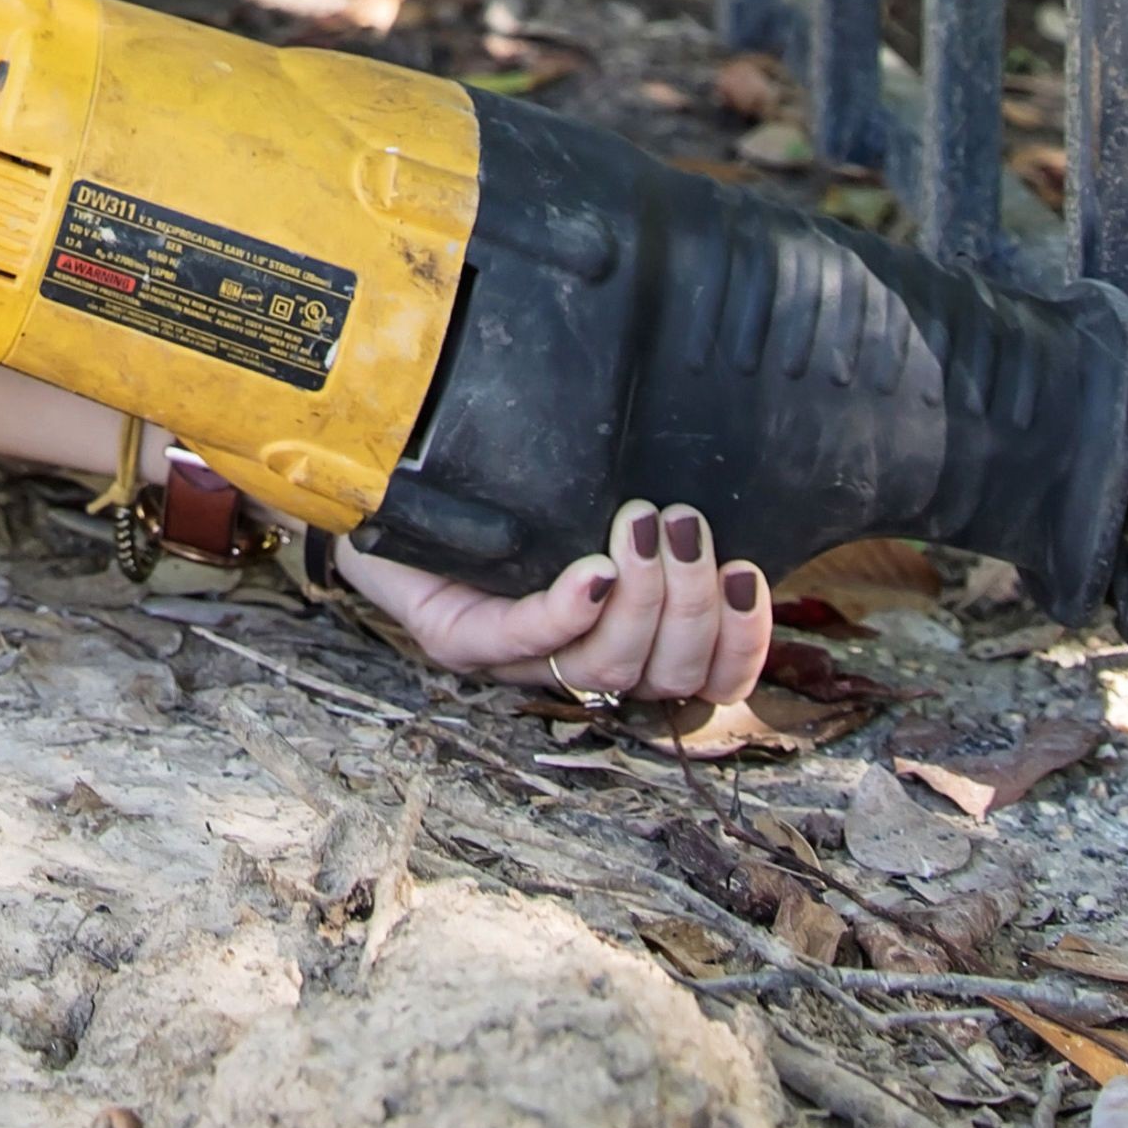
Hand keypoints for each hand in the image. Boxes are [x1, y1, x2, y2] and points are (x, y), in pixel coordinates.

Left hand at [333, 497, 773, 716]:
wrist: (378, 475)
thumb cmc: (496, 484)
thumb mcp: (583, 488)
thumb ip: (650, 485)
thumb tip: (730, 450)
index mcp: (621, 631)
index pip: (706, 678)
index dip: (742, 644)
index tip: (748, 574)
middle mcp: (575, 655)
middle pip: (666, 674)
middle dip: (693, 606)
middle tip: (687, 526)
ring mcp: (516, 655)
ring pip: (606, 663)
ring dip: (643, 599)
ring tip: (645, 524)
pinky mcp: (457, 637)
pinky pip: (521, 639)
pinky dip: (567, 609)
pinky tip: (592, 572)